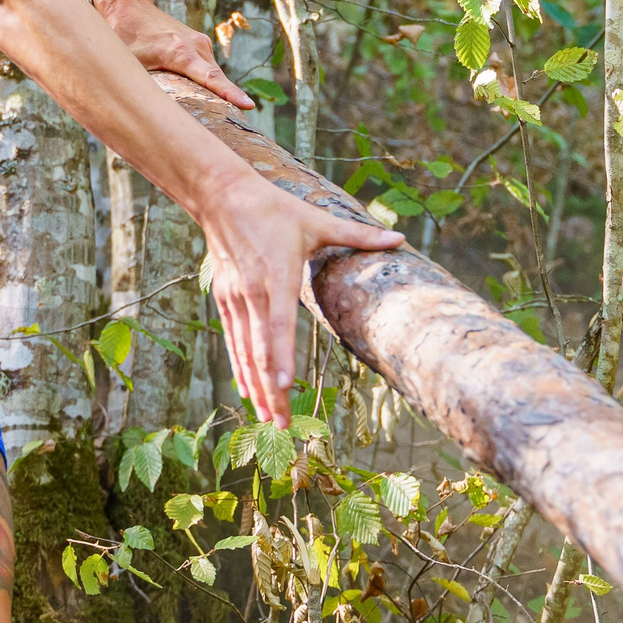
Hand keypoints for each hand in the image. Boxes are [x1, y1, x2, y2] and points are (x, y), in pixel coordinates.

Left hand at [97, 0, 252, 108]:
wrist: (129, 7)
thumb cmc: (127, 37)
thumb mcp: (133, 64)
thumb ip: (145, 85)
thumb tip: (149, 111)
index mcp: (180, 52)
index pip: (210, 77)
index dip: (229, 93)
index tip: (248, 105)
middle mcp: (195, 46)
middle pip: (217, 80)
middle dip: (228, 101)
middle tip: (236, 125)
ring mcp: (200, 42)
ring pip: (213, 74)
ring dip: (216, 91)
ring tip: (219, 115)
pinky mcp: (200, 42)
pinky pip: (209, 66)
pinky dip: (209, 80)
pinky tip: (203, 94)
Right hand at [197, 170, 403, 425]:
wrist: (222, 196)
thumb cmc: (274, 209)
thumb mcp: (317, 221)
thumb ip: (359, 234)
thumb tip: (401, 237)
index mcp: (277, 276)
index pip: (277, 325)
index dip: (279, 359)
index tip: (283, 388)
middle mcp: (253, 293)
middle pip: (260, 351)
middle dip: (270, 391)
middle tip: (281, 426)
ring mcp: (235, 298)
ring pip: (244, 352)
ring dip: (255, 388)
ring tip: (268, 420)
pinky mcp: (225, 299)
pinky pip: (234, 341)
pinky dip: (240, 369)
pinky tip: (248, 392)